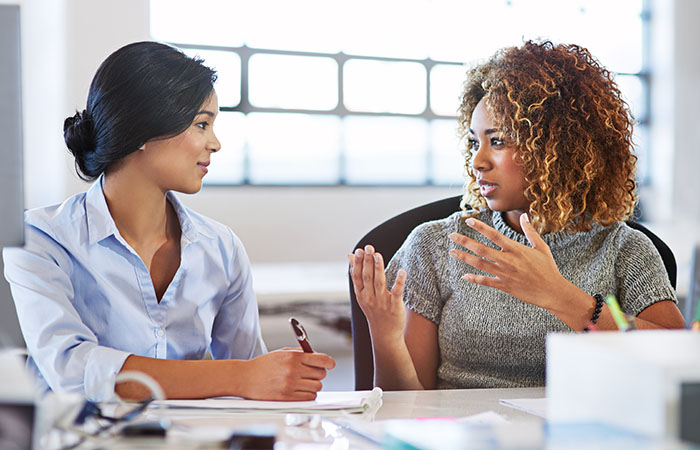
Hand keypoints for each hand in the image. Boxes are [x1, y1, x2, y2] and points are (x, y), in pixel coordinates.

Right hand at [240, 349, 334, 400]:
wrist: (245, 378)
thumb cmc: (263, 365)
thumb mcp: (281, 353)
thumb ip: (300, 353)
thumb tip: (317, 356)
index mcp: (293, 357)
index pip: (321, 359)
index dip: (329, 362)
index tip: (330, 364)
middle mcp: (293, 370)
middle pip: (321, 374)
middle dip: (318, 373)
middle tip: (310, 373)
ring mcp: (290, 385)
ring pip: (317, 387)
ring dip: (313, 385)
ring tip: (303, 383)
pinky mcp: (287, 398)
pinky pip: (309, 398)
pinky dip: (308, 394)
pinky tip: (300, 390)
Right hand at [348, 245, 406, 344]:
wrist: (385, 334)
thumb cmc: (374, 310)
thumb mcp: (362, 294)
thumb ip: (357, 274)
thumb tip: (349, 256)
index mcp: (361, 294)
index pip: (357, 276)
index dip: (357, 263)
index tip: (358, 250)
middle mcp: (370, 297)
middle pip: (367, 277)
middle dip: (367, 262)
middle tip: (368, 247)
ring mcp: (382, 302)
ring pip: (379, 282)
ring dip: (378, 268)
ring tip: (378, 255)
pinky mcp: (394, 306)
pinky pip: (397, 292)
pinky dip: (399, 282)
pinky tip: (402, 271)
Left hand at [447, 213, 569, 309]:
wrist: (553, 291)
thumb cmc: (548, 268)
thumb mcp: (541, 247)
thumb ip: (530, 231)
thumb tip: (524, 215)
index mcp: (516, 249)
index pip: (494, 235)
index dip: (480, 228)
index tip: (468, 221)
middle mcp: (508, 261)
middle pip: (482, 249)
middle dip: (465, 242)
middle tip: (452, 236)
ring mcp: (505, 274)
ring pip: (480, 264)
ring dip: (464, 258)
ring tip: (452, 252)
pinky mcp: (504, 286)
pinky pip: (486, 281)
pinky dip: (474, 279)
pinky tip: (464, 276)